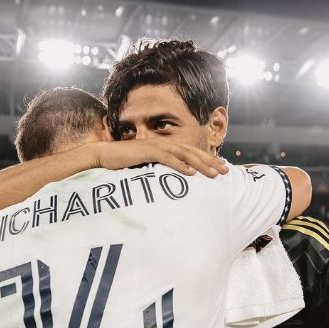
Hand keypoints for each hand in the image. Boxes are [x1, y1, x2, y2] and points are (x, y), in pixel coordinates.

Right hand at [89, 138, 228, 177]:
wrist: (102, 156)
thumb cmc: (122, 164)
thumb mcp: (145, 169)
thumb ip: (158, 172)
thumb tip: (169, 183)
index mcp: (164, 148)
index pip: (191, 153)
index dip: (207, 160)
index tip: (220, 169)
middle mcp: (163, 144)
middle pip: (192, 152)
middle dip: (211, 161)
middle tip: (225, 171)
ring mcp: (156, 146)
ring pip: (184, 154)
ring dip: (201, 164)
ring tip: (214, 174)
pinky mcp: (147, 151)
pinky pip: (167, 158)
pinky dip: (180, 165)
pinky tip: (191, 173)